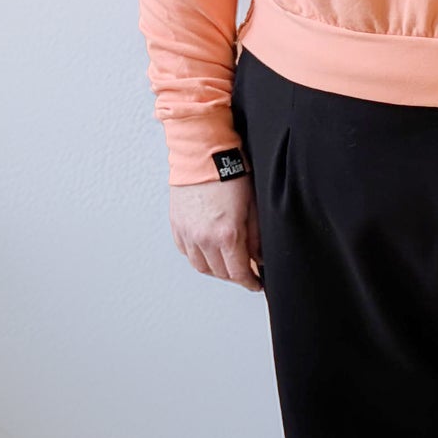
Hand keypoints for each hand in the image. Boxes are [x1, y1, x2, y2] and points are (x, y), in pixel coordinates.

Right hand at [168, 172, 263, 291]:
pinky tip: (208, 251)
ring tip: (226, 263)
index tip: (256, 284)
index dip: (250, 283)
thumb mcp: (253, 206)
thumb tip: (259, 257)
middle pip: (221, 273)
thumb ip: (256, 237)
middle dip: (235, 275)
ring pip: (201, 266)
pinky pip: (186, 252)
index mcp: (227, 235)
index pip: (239, 273)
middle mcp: (204, 238)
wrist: (203, 153)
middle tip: (245, 271)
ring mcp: (188, 233)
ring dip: (216, 269)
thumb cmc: (231, 172)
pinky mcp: (177, 225)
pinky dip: (198, 256)